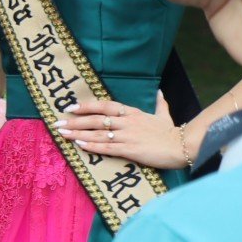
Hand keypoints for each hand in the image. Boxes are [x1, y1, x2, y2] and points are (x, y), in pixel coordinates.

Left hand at [57, 94, 189, 168]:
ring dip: (78, 133)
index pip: (105, 105)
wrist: (183, 146)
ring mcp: (127, 135)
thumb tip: (159, 92)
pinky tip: (79, 144)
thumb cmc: (172, 132)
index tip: (71, 107)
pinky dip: (92, 145)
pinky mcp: (130, 149)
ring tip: (62, 133)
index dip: (86, 106)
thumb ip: (159, 103)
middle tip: (57, 122)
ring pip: (97, 133)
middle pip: (96, 119)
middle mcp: (127, 122)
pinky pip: (107, 147)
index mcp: (132, 113)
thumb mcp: (164, 115)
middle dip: (75, 121)